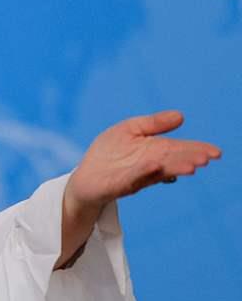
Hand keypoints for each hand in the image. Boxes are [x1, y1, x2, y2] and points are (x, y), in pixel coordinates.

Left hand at [55, 110, 219, 268]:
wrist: (85, 178)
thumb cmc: (108, 153)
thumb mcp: (130, 129)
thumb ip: (153, 124)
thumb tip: (181, 116)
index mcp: (155, 150)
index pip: (180, 149)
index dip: (197, 150)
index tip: (215, 152)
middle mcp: (150, 164)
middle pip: (173, 161)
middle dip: (189, 159)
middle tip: (206, 159)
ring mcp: (136, 175)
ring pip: (158, 171)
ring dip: (174, 168)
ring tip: (192, 166)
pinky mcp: (119, 184)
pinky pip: (133, 177)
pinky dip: (145, 172)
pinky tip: (155, 166)